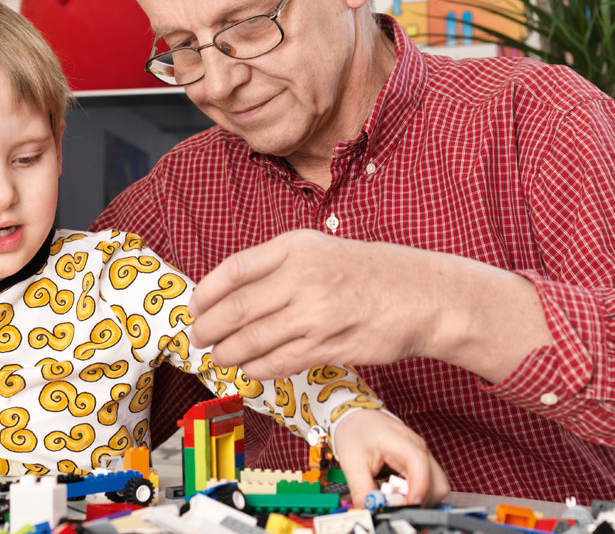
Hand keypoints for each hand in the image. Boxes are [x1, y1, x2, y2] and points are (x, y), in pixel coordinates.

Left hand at [188, 229, 549, 381]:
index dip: (206, 293)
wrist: (420, 294)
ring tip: (219, 356)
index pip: (234, 270)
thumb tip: (227, 292)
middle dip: (209, 329)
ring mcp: (315, 314)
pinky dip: (257, 368)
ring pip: (253, 341)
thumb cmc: (365, 272)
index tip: (194, 307)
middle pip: (236, 309)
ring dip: (228, 353)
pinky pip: (279, 362)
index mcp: (295, 247)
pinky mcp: (328, 346)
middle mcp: (302, 278)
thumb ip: (275, 265)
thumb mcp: (318, 249)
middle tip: (198, 338)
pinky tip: (249, 368)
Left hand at [333, 409, 449, 507]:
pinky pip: (430, 485)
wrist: (357, 417)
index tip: (407, 506)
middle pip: (437, 482)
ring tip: (395, 499)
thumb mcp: (352, 462)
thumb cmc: (356, 432)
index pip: (420, 465)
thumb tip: (367, 511)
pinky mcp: (421, 463)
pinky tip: (398, 494)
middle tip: (396, 506)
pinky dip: (418, 495)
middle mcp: (419, 449)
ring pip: (437, 486)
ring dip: (420, 499)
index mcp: (402, 442)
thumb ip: (361, 489)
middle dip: (420, 500)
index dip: (418, 488)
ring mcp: (423, 456)